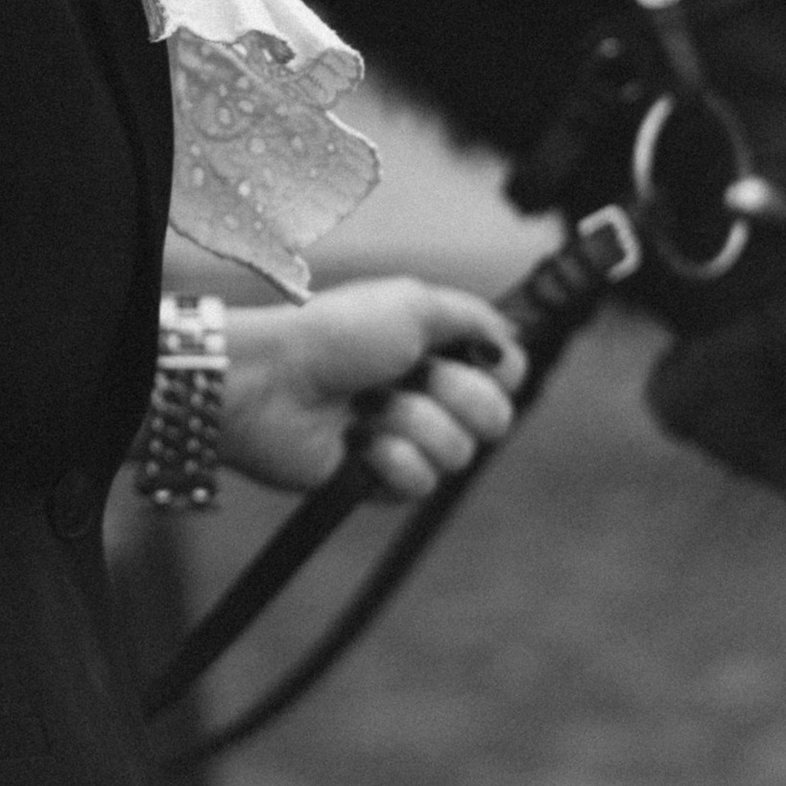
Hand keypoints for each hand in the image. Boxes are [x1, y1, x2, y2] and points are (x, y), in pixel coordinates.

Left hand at [219, 276, 520, 500]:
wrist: (273, 383)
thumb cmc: (336, 335)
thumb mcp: (413, 303)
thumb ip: (474, 317)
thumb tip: (512, 339)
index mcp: (436, 350)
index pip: (507, 375)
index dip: (498, 371)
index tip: (471, 357)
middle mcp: (427, 394)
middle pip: (495, 419)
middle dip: (453, 396)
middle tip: (405, 376)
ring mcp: (405, 439)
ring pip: (457, 453)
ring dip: (410, 423)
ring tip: (365, 407)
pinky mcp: (380, 481)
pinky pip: (419, 482)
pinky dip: (388, 457)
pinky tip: (355, 441)